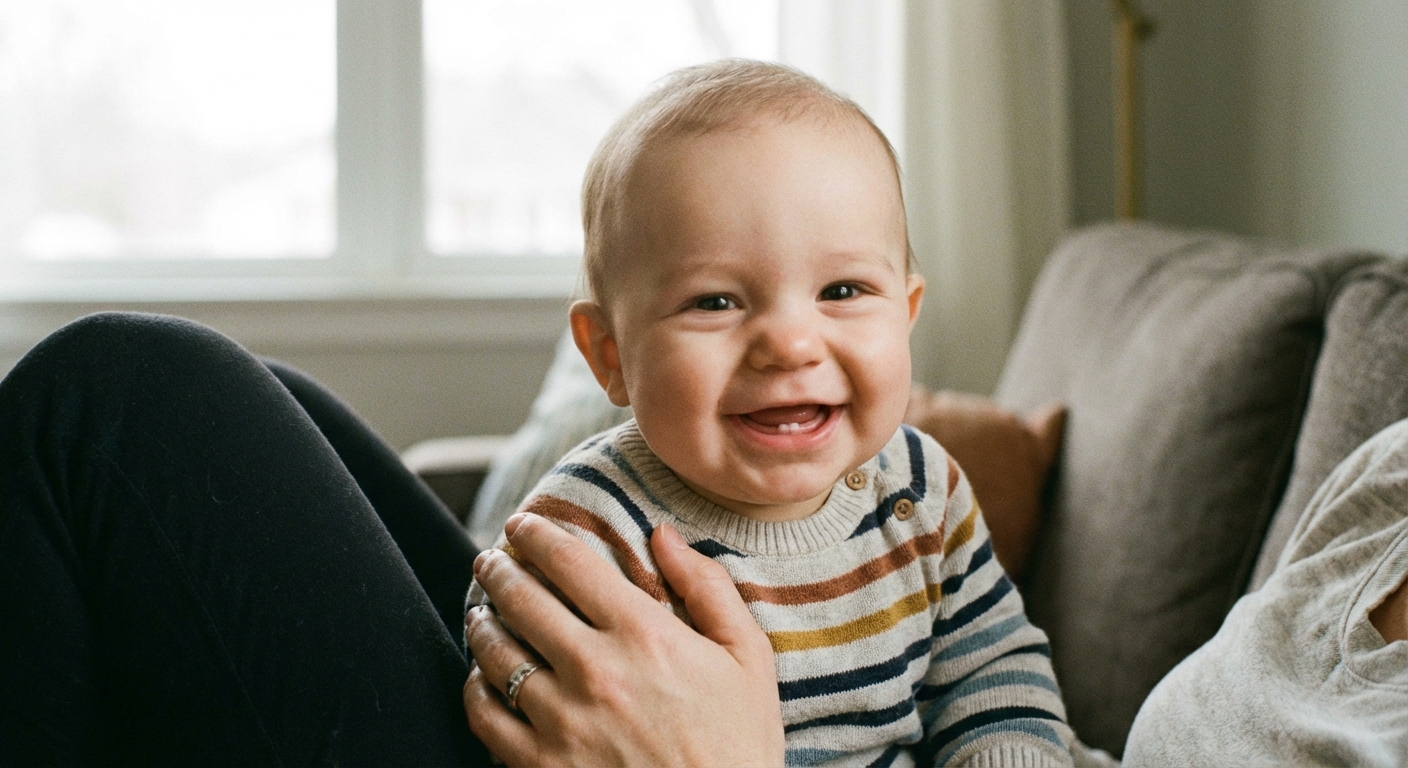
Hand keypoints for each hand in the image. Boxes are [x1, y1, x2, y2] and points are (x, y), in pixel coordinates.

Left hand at [463, 513, 784, 766]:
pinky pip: (484, 716)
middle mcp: (594, 671)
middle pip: (519, 597)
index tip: (524, 523)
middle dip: (497, 567)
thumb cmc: (740, 743)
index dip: (536, 532)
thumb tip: (663, 536)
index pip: (568, 561)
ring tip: (482, 611)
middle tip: (491, 559)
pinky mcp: (539, 766)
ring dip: (481, 620)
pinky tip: (482, 676)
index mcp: (643, 634)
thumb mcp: (748, 657)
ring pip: (493, 652)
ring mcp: (561, 722)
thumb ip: (708, 588)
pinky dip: (475, 687)